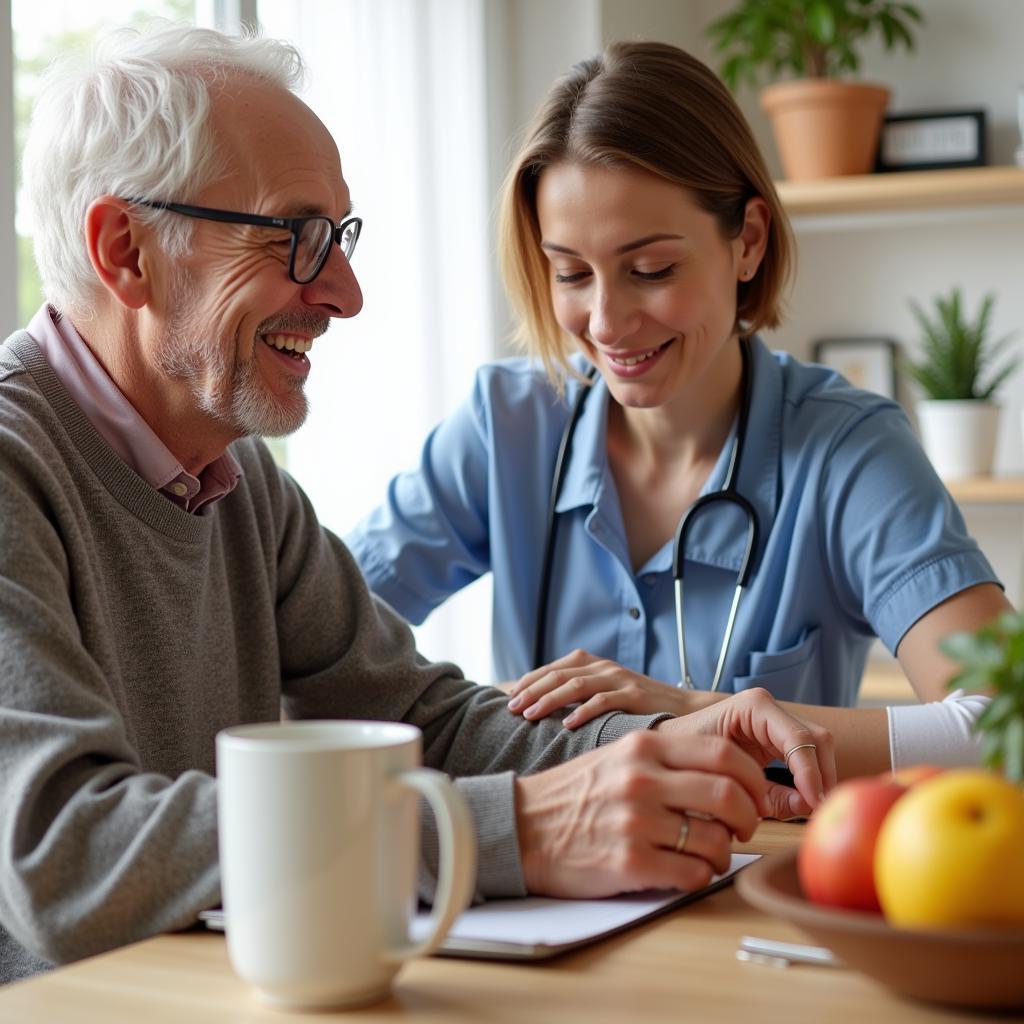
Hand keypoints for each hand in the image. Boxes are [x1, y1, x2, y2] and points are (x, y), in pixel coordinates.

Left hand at [506, 649, 725, 726]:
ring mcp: (619, 679)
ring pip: (575, 685)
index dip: (528, 681)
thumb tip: (538, 711)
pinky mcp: (635, 694)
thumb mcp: (605, 697)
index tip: (508, 698)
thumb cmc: (638, 709)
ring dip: (549, 699)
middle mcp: (603, 667)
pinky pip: (603, 701)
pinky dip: (582, 711)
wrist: (687, 711)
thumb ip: (578, 698)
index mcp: (592, 665)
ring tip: (530, 716)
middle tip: (512, 709)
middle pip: (558, 674)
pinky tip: (566, 725)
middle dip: (531, 690)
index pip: (551, 668)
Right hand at [515, 731, 766, 897]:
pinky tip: (683, 871)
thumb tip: (729, 776)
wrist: (523, 826)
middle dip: (748, 818)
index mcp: (644, 746)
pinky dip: (699, 877)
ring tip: (707, 854)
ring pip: (715, 841)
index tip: (753, 795)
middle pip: (729, 796)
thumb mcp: (619, 756)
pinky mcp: (629, 863)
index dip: (753, 779)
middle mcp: (642, 779)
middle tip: (740, 829)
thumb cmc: (578, 793)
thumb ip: (668, 759)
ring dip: (722, 853)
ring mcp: (636, 821)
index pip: (724, 755)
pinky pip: (692, 875)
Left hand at [656, 688, 835, 818]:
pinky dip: (811, 780)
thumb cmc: (688, 759)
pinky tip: (805, 804)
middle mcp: (769, 708)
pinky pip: (807, 757)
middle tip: (818, 812)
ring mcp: (776, 720)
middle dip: (821, 777)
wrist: (670, 749)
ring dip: (820, 781)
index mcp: (753, 707)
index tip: (815, 804)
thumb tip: (807, 804)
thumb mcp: (723, 778)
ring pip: (818, 749)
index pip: (798, 739)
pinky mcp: (779, 738)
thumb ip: (766, 794)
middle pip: (817, 741)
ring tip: (812, 812)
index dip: (811, 773)